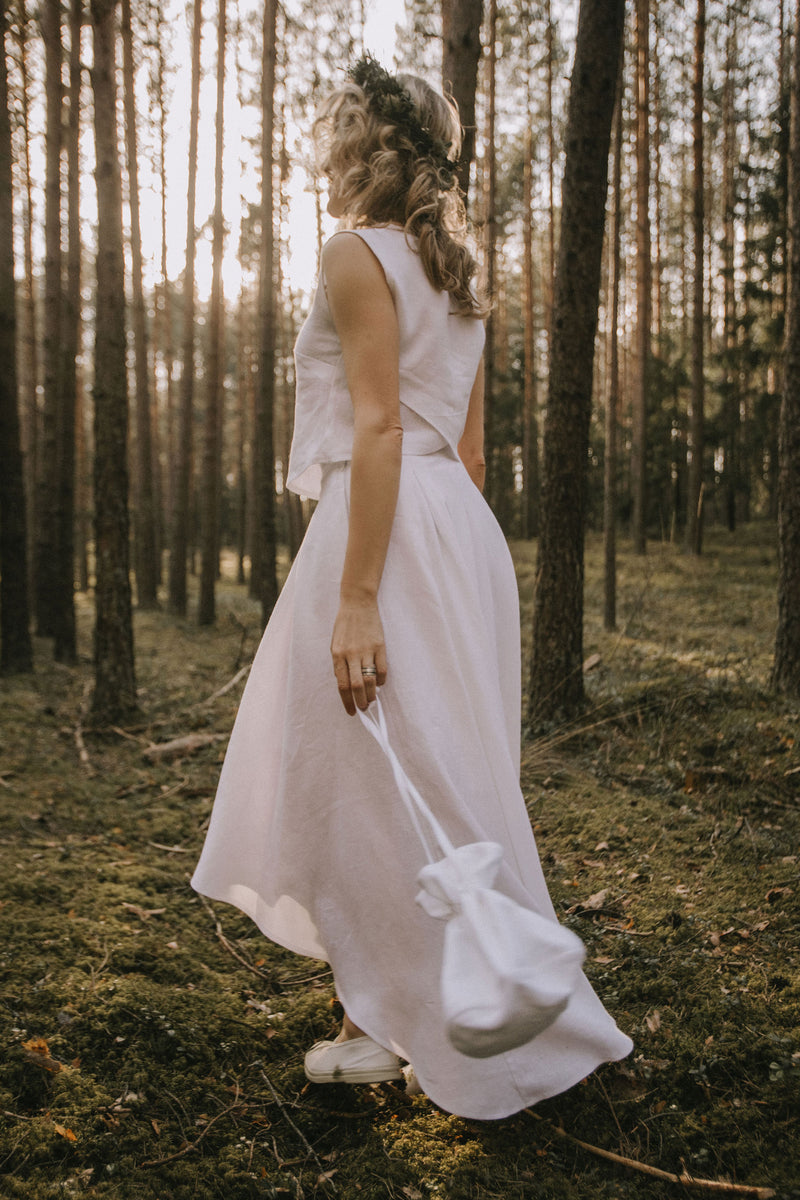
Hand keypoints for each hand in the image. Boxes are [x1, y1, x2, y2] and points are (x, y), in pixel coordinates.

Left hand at [331, 596, 387, 714]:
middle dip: (360, 702)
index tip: (351, 711)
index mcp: (337, 655)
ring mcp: (366, 651)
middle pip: (356, 686)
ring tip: (371, 700)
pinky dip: (381, 680)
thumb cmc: (344, 625)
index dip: (346, 701)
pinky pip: (382, 669)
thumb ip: (338, 663)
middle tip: (363, 709)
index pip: (342, 685)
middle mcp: (351, 654)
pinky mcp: (380, 646)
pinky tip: (379, 684)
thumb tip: (343, 682)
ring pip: (370, 680)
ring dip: (371, 695)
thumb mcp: (335, 643)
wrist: (358, 603)